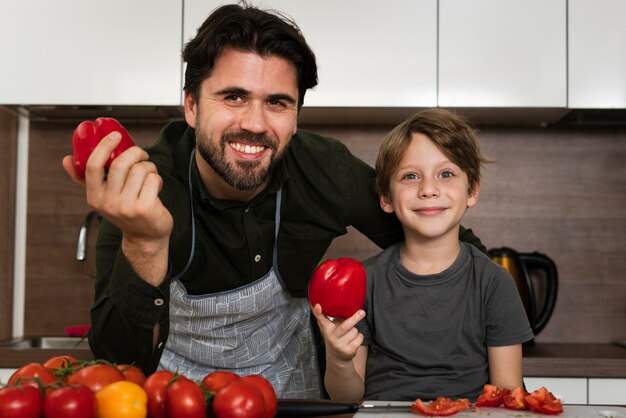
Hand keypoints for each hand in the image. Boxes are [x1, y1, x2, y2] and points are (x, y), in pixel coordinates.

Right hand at [62, 131, 172, 284]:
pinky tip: (155, 188)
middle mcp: (108, 203)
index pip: (93, 166)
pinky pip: (153, 179)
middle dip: (135, 153)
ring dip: (149, 167)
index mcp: (94, 196)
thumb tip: (66, 159)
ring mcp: (126, 206)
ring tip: (149, 176)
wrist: (145, 237)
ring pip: (140, 169)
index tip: (115, 135)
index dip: (104, 146)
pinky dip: (157, 179)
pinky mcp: (145, 208)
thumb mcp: (103, 197)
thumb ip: (85, 179)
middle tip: (142, 155)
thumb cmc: (126, 211)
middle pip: (121, 163)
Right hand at [312, 303, 364, 361]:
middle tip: (362, 312)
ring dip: (355, 330)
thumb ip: (330, 315)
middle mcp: (332, 337)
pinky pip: (359, 338)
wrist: (337, 357)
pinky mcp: (349, 351)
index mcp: (327, 328)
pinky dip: (359, 337)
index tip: (318, 306)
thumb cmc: (335, 336)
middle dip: (354, 318)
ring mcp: (340, 345)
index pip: (321, 319)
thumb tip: (328, 299)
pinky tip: (353, 341)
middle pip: (345, 326)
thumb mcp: (330, 326)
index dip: (318, 312)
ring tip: (349, 334)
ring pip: (355, 331)